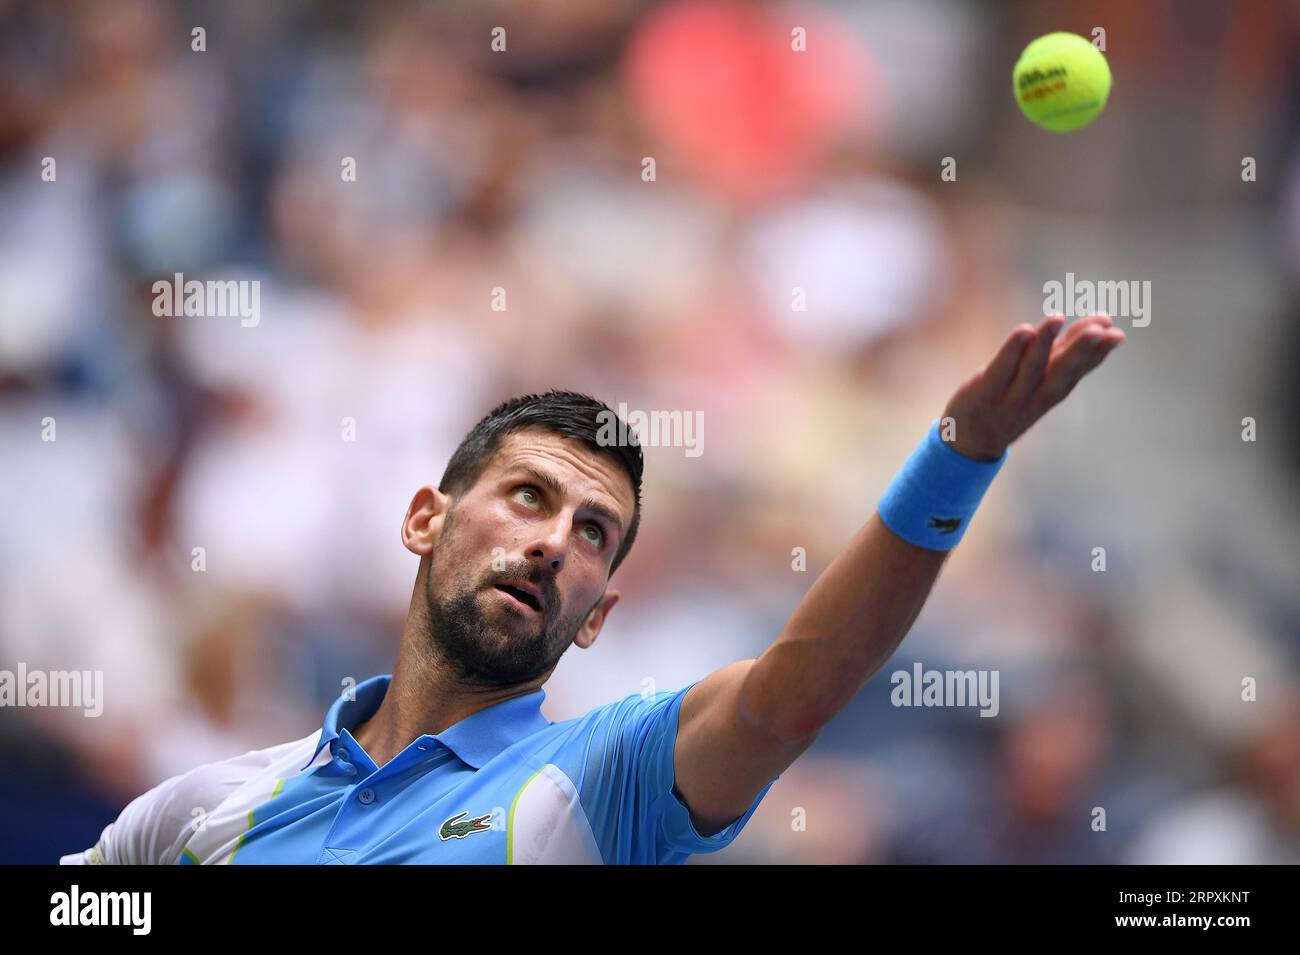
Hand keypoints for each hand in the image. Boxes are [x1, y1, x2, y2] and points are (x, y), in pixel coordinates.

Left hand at [942, 313, 1124, 460]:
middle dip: (1082, 349)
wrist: (972, 440)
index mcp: (1055, 390)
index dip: (1099, 353)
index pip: (1081, 370)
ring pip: (1032, 367)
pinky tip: (1024, 330)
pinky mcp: (985, 390)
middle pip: (1062, 371)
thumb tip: (1102, 322)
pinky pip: (1001, 368)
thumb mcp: (1044, 379)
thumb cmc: (1014, 399)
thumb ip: (1067, 350)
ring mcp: (1012, 395)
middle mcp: (1038, 395)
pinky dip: (1013, 350)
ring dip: (1045, 342)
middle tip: (1101, 330)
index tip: (1117, 334)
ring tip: (1058, 318)